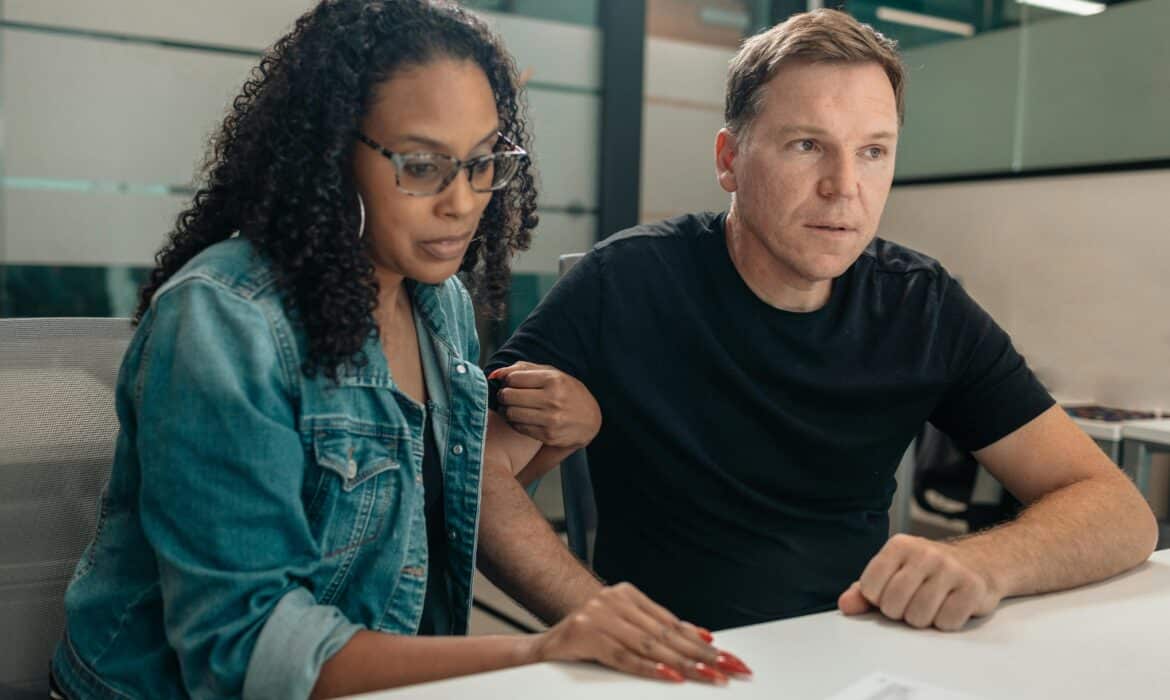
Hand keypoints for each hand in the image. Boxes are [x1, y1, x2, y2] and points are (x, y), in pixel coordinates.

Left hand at [490, 362, 600, 448]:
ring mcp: (550, 419)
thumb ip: (521, 369)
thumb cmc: (567, 392)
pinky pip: (518, 427)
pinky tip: (523, 418)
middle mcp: (552, 399)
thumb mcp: (551, 373)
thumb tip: (494, 374)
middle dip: (504, 395)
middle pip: (508, 396)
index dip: (508, 380)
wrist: (590, 419)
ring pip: (510, 414)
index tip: (512, 383)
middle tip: (508, 396)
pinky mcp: (548, 435)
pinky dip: (515, 422)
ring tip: (514, 407)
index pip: (513, 378)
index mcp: (553, 379)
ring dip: (507, 410)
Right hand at [525, 582, 752, 683]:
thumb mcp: (621, 628)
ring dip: (684, 664)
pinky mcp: (585, 634)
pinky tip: (670, 675)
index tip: (727, 656)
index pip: (672, 622)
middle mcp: (614, 600)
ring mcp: (599, 615)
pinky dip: (649, 667)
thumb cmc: (586, 640)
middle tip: (729, 669)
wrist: (542, 647)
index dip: (700, 641)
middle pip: (666, 634)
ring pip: (650, 645)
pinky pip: (624, 656)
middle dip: (702, 655)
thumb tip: (701, 639)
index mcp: (627, 594)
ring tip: (709, 676)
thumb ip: (653, 631)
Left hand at [837, 534, 1001, 630]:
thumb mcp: (894, 573)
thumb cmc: (929, 571)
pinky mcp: (973, 587)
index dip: (878, 600)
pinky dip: (946, 622)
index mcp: (899, 546)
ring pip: (918, 617)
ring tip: (932, 604)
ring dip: (923, 619)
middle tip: (913, 601)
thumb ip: (865, 590)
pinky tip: (951, 606)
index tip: (891, 593)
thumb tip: (845, 604)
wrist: (980, 561)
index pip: (869, 589)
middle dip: (900, 612)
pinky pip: (946, 622)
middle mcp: (924, 552)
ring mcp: (950, 568)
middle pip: (893, 605)